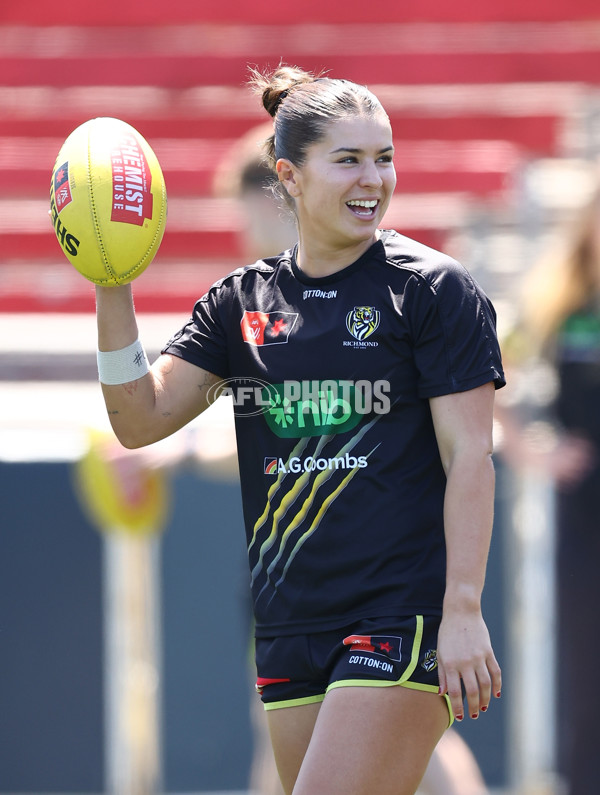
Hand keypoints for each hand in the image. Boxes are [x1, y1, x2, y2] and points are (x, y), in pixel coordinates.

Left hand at [437, 605, 500, 721]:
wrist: (461, 612)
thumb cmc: (447, 633)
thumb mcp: (440, 652)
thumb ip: (442, 674)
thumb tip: (443, 693)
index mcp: (450, 663)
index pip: (455, 692)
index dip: (458, 707)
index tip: (460, 717)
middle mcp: (465, 662)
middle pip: (473, 691)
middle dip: (474, 707)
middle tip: (473, 715)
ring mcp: (478, 657)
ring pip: (486, 684)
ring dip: (486, 699)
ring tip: (483, 707)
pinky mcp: (488, 652)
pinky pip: (496, 672)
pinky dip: (498, 685)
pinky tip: (496, 694)